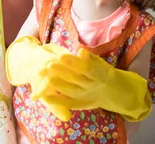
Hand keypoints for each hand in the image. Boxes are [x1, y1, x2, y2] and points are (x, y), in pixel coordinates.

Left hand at [34, 48, 151, 121]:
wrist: (111, 91)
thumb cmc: (100, 71)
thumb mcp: (99, 63)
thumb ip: (90, 58)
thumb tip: (81, 51)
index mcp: (98, 74)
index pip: (85, 68)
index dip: (73, 62)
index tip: (60, 56)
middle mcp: (91, 86)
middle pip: (75, 79)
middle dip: (61, 72)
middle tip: (48, 64)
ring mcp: (84, 96)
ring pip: (70, 91)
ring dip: (57, 85)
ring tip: (44, 77)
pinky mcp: (78, 104)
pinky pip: (66, 103)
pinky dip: (56, 101)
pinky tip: (43, 96)